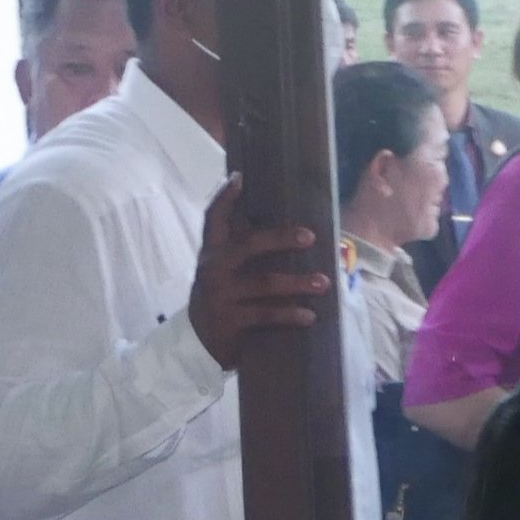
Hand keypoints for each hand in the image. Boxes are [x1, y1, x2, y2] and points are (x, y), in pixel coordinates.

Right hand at [186, 174, 333, 361]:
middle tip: (310, 236)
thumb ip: (240, 248)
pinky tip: (309, 315)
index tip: (239, 177)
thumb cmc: (222, 297)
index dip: (224, 197)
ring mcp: (220, 295)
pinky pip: (266, 314)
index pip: (213, 218)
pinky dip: (290, 315)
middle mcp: (213, 268)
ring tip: (323, 282)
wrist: (197, 341)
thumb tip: (284, 227)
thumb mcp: (222, 269)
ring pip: (264, 283)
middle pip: (248, 244)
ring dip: (297, 282)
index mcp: (212, 251)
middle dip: (281, 238)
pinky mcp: (229, 321)